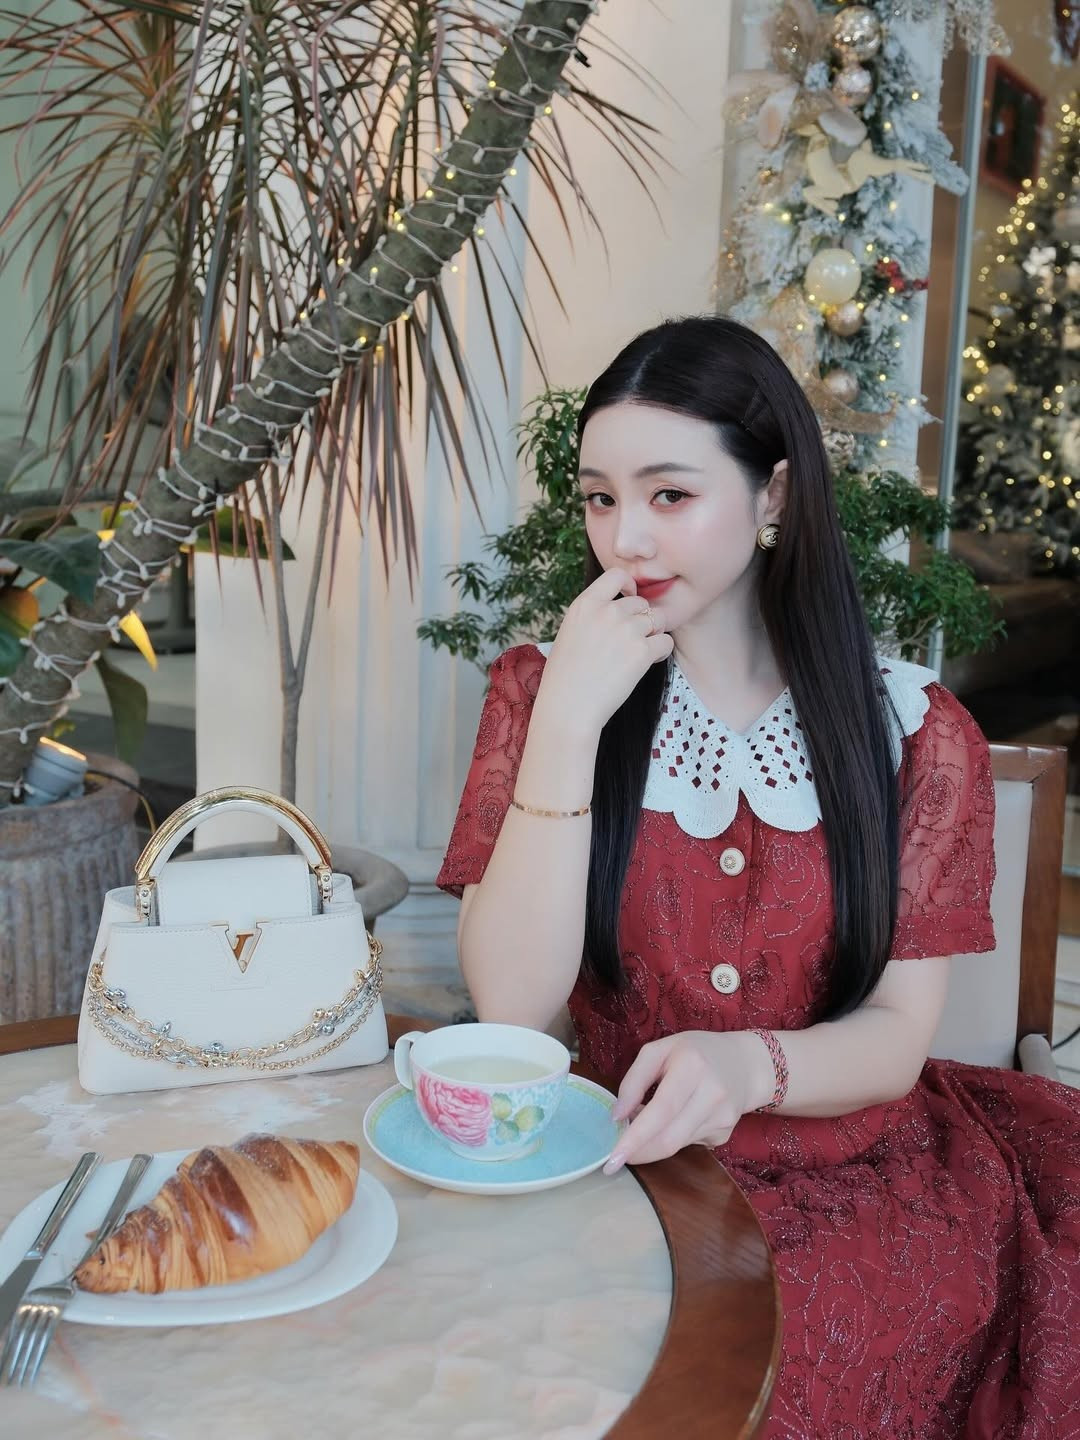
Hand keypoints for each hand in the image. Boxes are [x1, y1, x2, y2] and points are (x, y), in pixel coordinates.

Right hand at [538, 568, 673, 736]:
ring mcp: (626, 630)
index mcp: (585, 604)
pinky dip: (660, 652)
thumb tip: (618, 608)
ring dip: (652, 635)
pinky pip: (666, 641)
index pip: (617, 575)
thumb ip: (593, 615)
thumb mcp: (570, 633)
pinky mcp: (642, 651)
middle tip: (632, 642)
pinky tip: (646, 663)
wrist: (569, 707)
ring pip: (657, 620)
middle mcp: (607, 611)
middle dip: (642, 620)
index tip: (629, 599)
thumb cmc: (565, 676)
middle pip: (641, 603)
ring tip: (637, 655)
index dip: (629, 585)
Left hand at [603, 1030, 773, 1173]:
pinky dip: (670, 1139)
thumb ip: (634, 1079)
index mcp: (693, 1066)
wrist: (745, 1064)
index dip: (636, 1136)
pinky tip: (671, 1122)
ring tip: (642, 1127)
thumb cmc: (695, 1052)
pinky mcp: (725, 1134)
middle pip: (669, 1138)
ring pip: (676, 1146)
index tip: (613, 1156)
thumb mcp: (660, 1050)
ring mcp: (723, 1118)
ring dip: (651, 1144)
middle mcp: (713, 1094)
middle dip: (638, 1152)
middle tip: (615, 1157)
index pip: (662, 1110)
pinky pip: (687, 1145)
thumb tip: (617, 1116)